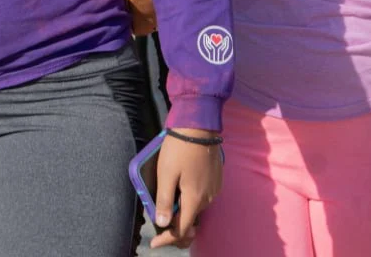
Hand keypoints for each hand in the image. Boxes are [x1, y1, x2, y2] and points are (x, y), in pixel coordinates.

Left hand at [151, 130, 222, 248]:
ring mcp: (214, 189)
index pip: (182, 228)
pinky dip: (191, 202)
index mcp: (195, 198)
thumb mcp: (166, 173)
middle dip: (175, 228)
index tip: (154, 243)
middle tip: (160, 231)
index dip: (168, 239)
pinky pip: (202, 198)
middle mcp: (208, 198)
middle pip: (191, 221)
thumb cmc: (179, 148)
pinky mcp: (216, 180)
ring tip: (167, 211)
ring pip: (197, 209)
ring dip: (183, 214)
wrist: (199, 127)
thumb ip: (165, 200)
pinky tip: (180, 196)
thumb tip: (163, 224)